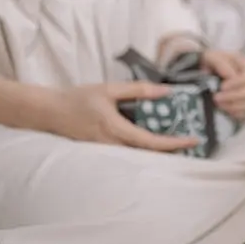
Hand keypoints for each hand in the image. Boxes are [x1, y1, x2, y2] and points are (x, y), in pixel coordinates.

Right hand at [40, 82, 200, 151]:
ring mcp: (107, 150)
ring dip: (161, 150)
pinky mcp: (105, 149)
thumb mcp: (109, 89)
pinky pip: (130, 152)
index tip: (193, 140)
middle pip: (148, 153)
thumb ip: (138, 89)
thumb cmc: (78, 98)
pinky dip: (147, 147)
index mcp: (115, 129)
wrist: (49, 111)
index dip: (173, 143)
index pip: (150, 141)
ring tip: (183, 141)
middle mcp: (112, 144)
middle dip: (173, 149)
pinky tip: (160, 139)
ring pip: (140, 155)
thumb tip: (166, 90)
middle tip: (195, 142)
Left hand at [201, 50, 244, 120]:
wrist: (202, 73)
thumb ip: (221, 63)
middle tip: (216, 98)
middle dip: (233, 96)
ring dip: (232, 106)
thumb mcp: (212, 57)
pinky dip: (234, 113)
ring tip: (217, 104)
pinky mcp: (244, 106)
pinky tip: (223, 109)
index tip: (222, 86)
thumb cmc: (210, 62)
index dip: (237, 83)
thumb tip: (230, 76)